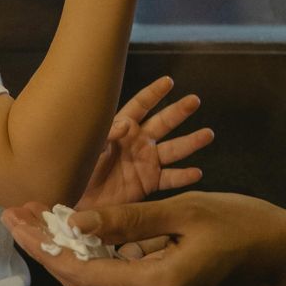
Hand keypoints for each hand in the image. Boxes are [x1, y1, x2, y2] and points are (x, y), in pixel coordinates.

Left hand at [2, 192, 285, 285]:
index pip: (82, 273)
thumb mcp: (188, 211)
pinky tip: (99, 250)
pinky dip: (115, 277)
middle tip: (23, 219)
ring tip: (51, 228)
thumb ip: (129, 221)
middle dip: (52, 252)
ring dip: (81, 264)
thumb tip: (74, 223)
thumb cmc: (247, 226)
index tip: (14, 218)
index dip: (44, 245)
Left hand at [76, 76, 214, 210]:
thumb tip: (126, 124)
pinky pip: (170, 178)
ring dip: (191, 142)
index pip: (140, 106)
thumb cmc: (77, 172)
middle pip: (163, 123)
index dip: (154, 93)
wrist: (78, 203)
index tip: (168, 81)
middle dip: (179, 111)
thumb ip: (107, 136)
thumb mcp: (89, 150)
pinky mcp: (149, 183)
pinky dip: (184, 176)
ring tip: (208, 134)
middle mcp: (138, 143)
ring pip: (174, 149)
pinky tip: (197, 172)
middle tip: (195, 100)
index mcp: (122, 130)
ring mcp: (146, 162)